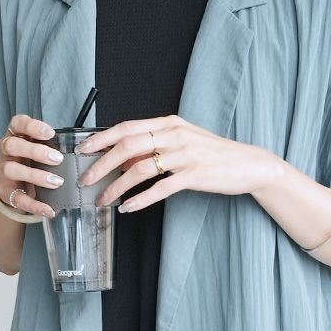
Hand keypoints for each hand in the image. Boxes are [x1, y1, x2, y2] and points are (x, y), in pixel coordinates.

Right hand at [0, 114, 64, 217]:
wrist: (12, 183)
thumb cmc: (30, 160)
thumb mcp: (38, 147)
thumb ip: (52, 144)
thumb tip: (86, 147)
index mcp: (15, 135)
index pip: (17, 123)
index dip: (32, 127)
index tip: (50, 133)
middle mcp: (6, 151)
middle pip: (13, 145)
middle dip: (35, 151)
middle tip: (58, 159)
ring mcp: (4, 171)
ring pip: (12, 169)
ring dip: (35, 175)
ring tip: (57, 182)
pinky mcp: (6, 191)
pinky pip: (18, 198)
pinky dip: (35, 205)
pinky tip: (49, 209)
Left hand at [74, 115, 279, 211]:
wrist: (248, 164)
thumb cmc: (212, 154)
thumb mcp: (181, 142)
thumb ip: (152, 147)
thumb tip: (120, 158)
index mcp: (168, 123)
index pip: (126, 127)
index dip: (100, 139)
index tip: (82, 150)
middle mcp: (175, 134)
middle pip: (127, 147)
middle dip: (101, 164)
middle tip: (85, 180)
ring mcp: (185, 154)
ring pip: (139, 169)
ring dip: (116, 186)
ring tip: (102, 199)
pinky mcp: (195, 175)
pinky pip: (160, 188)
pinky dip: (140, 199)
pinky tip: (127, 207)